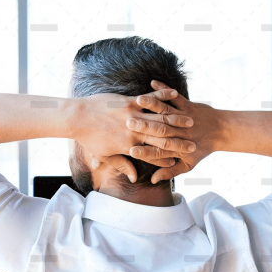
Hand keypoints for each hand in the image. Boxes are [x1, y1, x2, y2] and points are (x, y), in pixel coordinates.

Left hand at [75, 87, 195, 182]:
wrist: (77, 118)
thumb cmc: (89, 138)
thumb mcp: (104, 154)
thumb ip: (121, 164)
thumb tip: (133, 176)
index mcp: (129, 146)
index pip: (154, 154)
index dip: (169, 158)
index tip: (181, 160)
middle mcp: (134, 131)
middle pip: (162, 138)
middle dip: (179, 141)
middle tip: (194, 143)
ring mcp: (133, 115)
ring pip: (160, 118)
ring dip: (177, 119)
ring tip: (191, 121)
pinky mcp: (129, 101)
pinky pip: (150, 99)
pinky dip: (163, 95)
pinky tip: (174, 94)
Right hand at [127, 80, 223, 183]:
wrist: (223, 131)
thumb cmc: (202, 148)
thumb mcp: (187, 164)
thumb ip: (170, 172)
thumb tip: (154, 180)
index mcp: (177, 148)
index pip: (158, 152)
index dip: (145, 152)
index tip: (131, 151)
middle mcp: (179, 132)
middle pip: (159, 130)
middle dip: (143, 126)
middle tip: (127, 123)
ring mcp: (183, 117)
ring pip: (165, 111)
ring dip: (152, 104)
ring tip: (138, 100)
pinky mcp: (188, 105)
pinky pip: (175, 96)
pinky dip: (164, 89)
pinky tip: (153, 82)